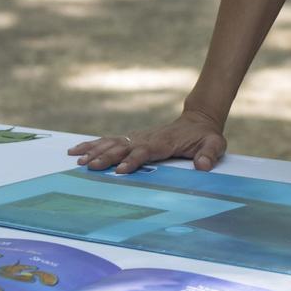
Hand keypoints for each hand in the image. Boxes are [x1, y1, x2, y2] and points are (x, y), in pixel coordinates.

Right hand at [69, 109, 227, 173]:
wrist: (198, 120)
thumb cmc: (205, 136)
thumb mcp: (214, 144)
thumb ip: (209, 154)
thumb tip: (203, 165)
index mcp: (164, 142)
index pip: (145, 151)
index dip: (133, 160)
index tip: (121, 170)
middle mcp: (147, 138)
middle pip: (123, 147)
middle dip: (105, 157)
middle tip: (89, 166)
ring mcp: (138, 137)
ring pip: (112, 143)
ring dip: (94, 150)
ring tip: (76, 158)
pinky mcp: (133, 138)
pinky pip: (110, 141)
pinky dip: (93, 145)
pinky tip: (77, 150)